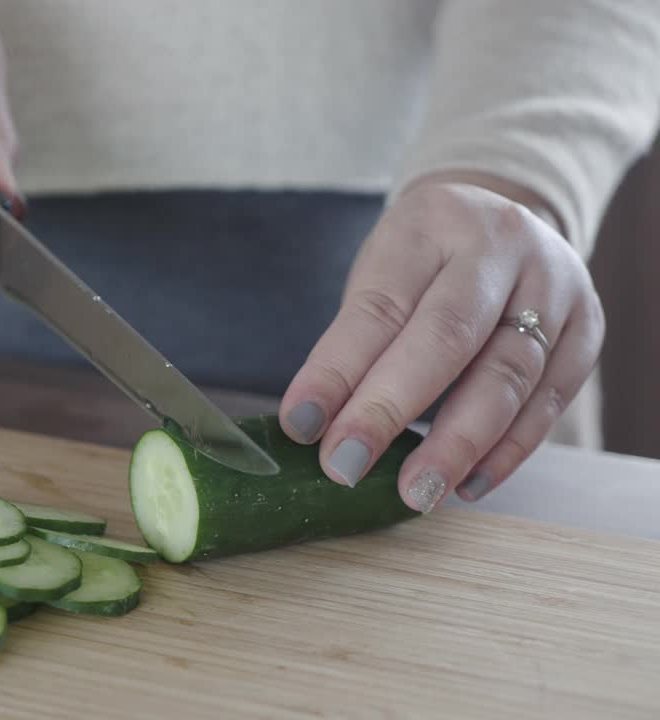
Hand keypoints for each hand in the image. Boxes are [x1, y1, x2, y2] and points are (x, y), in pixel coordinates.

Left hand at [278, 173, 605, 511]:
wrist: (502, 222)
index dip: (336, 371)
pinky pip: (546, 402)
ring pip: (508, 375)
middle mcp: (501, 246)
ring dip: (456, 445)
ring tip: (415, 492)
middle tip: (346, 467)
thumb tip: (316, 429)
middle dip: (390, 410)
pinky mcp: (587, 330)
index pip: (378, 307)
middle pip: (447, 338)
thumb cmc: (422, 261)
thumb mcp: (381, 274)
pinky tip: (465, 483)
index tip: (300, 425)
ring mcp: (555, 286)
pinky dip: (505, 451)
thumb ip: (356, 345)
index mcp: (431, 223)